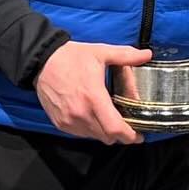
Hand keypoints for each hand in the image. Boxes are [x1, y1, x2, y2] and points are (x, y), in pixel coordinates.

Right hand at [35, 40, 150, 144]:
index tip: (139, 136)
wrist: (41, 61)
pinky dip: (90, 130)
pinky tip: (92, 117)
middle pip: (107, 137)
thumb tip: (147, 54)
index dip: (130, 136)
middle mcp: (81, 113)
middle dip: (119, 135)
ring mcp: (69, 120)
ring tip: (108, 119)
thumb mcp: (100, 52)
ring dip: (104, 132)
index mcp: (94, 97)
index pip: (115, 129)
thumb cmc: (70, 57)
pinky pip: (81, 134)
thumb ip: (126, 56)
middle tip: (125, 126)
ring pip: (94, 137)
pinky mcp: (60, 123)